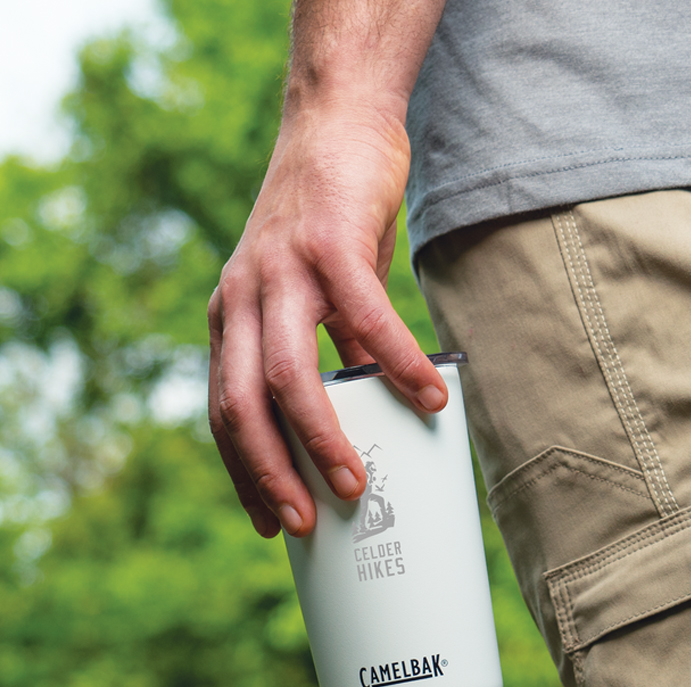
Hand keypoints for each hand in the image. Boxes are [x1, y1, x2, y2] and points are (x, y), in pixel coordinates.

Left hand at [208, 101, 447, 538]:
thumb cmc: (331, 222)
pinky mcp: (327, 243)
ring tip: (355, 484)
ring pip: (286, 374)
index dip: (243, 472)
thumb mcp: (318, 298)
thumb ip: (332, 352)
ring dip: (321, 437)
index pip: (223, 412)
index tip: (271, 521)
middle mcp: (241, 299)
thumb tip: (367, 411)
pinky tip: (431, 399)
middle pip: (241, 406)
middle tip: (303, 523)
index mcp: (231, 319)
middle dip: (269, 474)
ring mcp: (279, 270)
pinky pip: (363, 318)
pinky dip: (397, 364)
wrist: (337, 124)